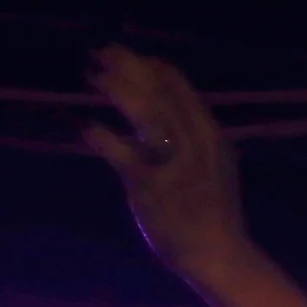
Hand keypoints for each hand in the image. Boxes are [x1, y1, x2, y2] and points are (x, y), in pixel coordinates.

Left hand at [85, 45, 248, 280]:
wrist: (219, 254)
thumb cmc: (211, 211)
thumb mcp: (213, 165)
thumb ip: (191, 137)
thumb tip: (160, 109)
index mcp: (210, 134)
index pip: (179, 85)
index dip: (150, 66)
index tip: (128, 58)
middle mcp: (195, 142)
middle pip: (159, 90)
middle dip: (128, 66)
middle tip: (102, 52)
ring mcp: (174, 162)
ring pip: (144, 111)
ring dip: (116, 88)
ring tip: (93, 75)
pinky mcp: (150, 186)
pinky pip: (120, 153)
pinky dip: (100, 136)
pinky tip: (87, 128)